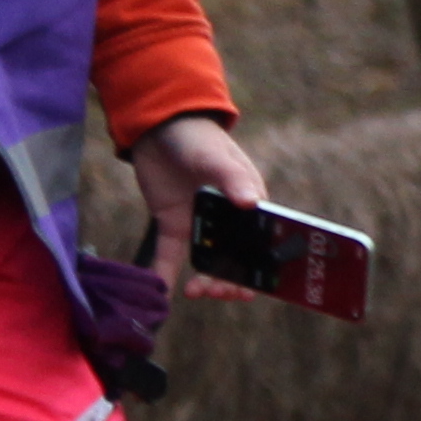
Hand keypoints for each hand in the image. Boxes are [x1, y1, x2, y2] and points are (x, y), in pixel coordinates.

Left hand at [127, 112, 262, 302]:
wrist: (158, 128)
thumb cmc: (199, 139)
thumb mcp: (218, 158)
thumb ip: (234, 179)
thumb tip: (251, 203)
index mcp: (250, 205)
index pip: (262, 243)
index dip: (262, 269)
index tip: (252, 286)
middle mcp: (229, 220)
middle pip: (237, 259)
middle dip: (232, 281)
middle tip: (219, 292)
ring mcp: (201, 224)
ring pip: (208, 263)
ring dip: (206, 282)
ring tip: (195, 293)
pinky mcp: (172, 225)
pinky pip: (171, 255)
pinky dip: (164, 274)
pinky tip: (160, 290)